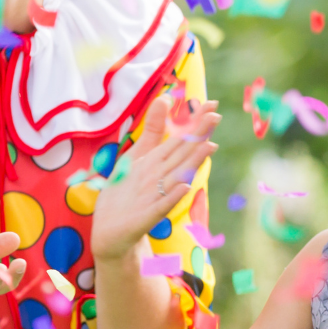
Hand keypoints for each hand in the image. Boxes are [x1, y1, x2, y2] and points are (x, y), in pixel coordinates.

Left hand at [89, 95, 219, 261]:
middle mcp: (164, 178)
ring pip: (178, 176)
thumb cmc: (126, 192)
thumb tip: (165, 97)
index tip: (212, 105)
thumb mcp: (136, 156)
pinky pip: (162, 205)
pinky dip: (174, 196)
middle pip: (184, 153)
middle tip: (216, 116)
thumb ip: (152, 129)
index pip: (182, 139)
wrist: (111, 231)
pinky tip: (185, 186)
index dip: (196, 123)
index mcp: (161, 162)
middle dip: (199, 136)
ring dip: (193, 162)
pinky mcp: (147, 217)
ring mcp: (157, 197)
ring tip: (209, 146)